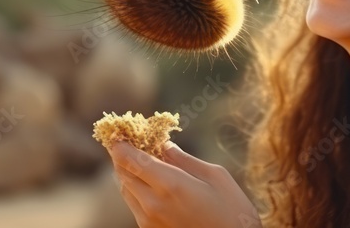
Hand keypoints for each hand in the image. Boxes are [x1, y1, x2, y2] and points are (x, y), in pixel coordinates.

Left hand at [107, 140, 261, 227]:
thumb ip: (185, 160)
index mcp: (170, 185)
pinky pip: (134, 204)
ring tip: (134, 157)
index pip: (132, 159)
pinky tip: (145, 180)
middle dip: (121, 155)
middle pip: (123, 173)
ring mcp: (149, 221)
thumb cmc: (232, 213)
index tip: (117, 132)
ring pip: (126, 190)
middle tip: (124, 140)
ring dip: (127, 171)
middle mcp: (153, 204)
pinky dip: (134, 188)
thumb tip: (165, 146)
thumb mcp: (215, 177)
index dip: (120, 144)